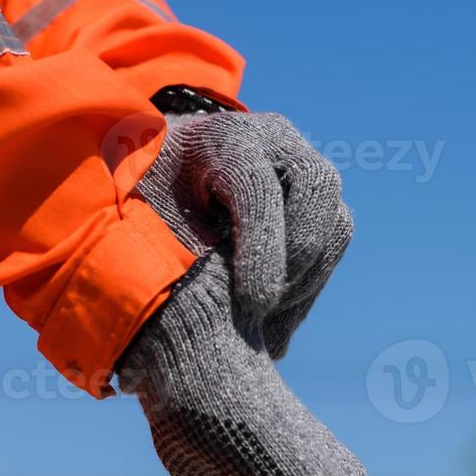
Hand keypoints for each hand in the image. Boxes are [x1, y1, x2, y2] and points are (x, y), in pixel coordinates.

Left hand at [134, 111, 352, 358]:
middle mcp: (274, 140)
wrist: (158, 171)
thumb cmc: (141, 195)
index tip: (253, 304)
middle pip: (318, 189)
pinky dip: (306, 290)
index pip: (258, 185)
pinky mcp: (315, 200)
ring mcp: (301, 165)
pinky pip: (333, 243)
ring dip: (306, 283)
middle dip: (297, 259)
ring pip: (335, 221)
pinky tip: (273, 330)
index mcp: (223, 137)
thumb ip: (165, 241)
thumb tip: (170, 305)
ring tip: (267, 338)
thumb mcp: (141, 212)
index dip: (263, 246)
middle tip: (261, 312)